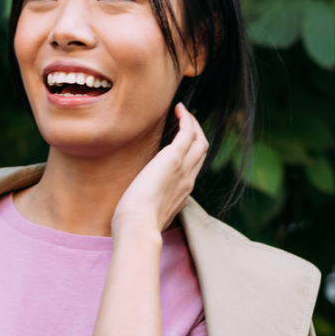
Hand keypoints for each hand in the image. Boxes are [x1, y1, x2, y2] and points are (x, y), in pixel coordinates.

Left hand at [111, 103, 208, 238]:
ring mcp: (183, 170)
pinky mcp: (174, 159)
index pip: (191, 171)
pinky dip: (186, 119)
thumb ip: (147, 205)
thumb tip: (135, 203)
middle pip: (201, 153)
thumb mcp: (145, 214)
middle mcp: (187, 182)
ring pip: (200, 141)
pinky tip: (179, 108)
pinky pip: (188, 133)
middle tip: (184, 122)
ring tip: (183, 113)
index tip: (177, 144)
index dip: (188, 154)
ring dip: (193, 124)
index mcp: (181, 195)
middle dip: (196, 135)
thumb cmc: (134, 225)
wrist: (138, 226)